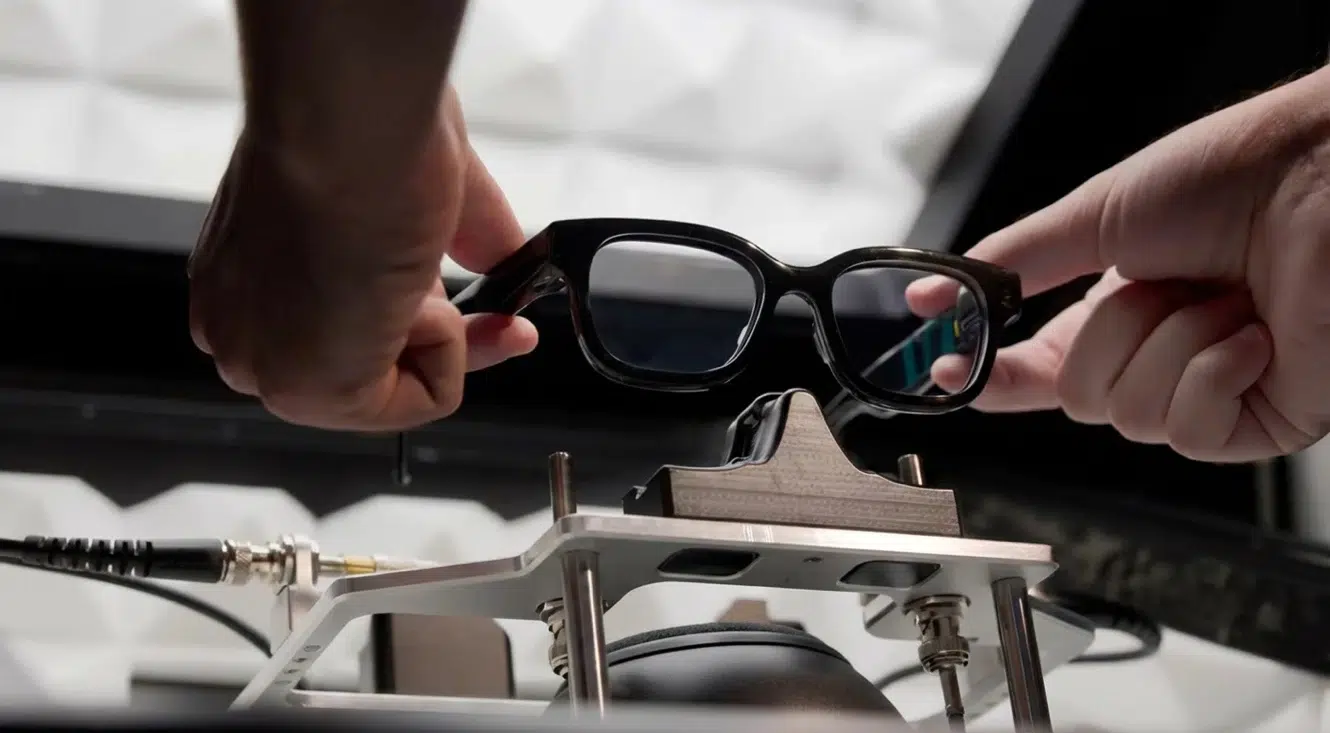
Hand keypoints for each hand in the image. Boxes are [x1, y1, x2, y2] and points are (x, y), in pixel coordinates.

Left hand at [188, 88, 537, 430]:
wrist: (349, 125)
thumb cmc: (362, 127)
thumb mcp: (425, 185)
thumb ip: (462, 232)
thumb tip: (504, 254)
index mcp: (246, 276)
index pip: (347, 332)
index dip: (426, 324)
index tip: (484, 315)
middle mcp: (241, 326)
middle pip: (373, 371)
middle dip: (452, 341)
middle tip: (507, 324)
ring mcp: (264, 363)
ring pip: (397, 388)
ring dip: (440, 332)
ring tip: (414, 267)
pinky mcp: (306, 391)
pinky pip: (424, 399)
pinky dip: (451, 350)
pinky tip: (412, 291)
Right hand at [908, 69, 1329, 461]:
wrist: (1325, 176)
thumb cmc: (1231, 178)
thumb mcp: (1095, 215)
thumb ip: (1011, 263)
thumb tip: (934, 294)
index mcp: (1113, 314)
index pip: (1035, 370)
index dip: (990, 375)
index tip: (947, 369)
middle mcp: (1156, 357)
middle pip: (1077, 398)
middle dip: (1112, 334)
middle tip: (1157, 282)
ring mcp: (1208, 393)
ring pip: (1131, 416)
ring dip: (1173, 342)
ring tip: (1221, 295)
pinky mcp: (1259, 423)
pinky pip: (1191, 430)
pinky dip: (1215, 372)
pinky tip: (1252, 334)